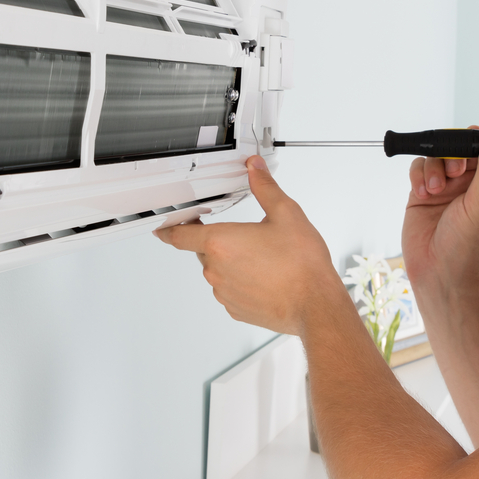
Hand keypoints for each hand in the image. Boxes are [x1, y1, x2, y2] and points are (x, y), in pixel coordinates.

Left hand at [154, 156, 345, 335]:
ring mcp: (224, 293)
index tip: (162, 228)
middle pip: (205, 250)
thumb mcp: (286, 213)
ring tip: (264, 259)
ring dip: (233, 263)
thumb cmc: (301, 265)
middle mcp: (216, 270)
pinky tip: (265, 277)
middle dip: (222, 242)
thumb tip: (255, 168)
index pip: (180, 235)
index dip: (168, 229)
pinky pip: (230, 290)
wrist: (315, 305)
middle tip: (249, 237)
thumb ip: (265, 187)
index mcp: (221, 242)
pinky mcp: (235, 309)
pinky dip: (242, 282)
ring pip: (219, 271)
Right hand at [400, 128, 478, 300]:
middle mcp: (468, 181)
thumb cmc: (467, 245)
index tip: (469, 148)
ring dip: (433, 168)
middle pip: (458, 146)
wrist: (438, 271)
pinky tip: (422, 194)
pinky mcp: (422, 191)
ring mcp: (444, 186)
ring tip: (435, 191)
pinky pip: (418, 168)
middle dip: (452, 154)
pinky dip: (418, 176)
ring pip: (436, 155)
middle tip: (453, 172)